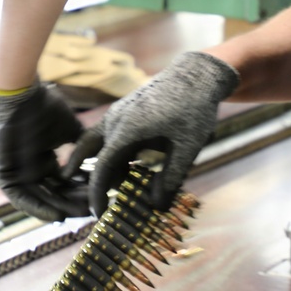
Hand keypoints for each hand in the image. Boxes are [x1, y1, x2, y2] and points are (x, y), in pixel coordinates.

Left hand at [0, 80, 89, 221]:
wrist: (19, 93)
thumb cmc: (42, 105)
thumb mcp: (69, 129)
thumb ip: (82, 145)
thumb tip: (101, 155)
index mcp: (41, 160)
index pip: (61, 183)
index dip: (79, 192)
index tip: (98, 199)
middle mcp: (27, 170)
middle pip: (52, 194)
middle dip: (72, 204)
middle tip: (92, 213)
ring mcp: (13, 174)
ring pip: (39, 198)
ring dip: (59, 208)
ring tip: (79, 216)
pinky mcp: (1, 177)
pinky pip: (19, 199)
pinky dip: (38, 208)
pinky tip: (57, 214)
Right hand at [64, 51, 239, 216]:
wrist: (196, 76)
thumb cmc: (194, 111)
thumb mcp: (187, 148)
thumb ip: (170, 178)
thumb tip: (156, 207)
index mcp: (127, 130)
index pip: (102, 168)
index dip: (97, 194)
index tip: (97, 215)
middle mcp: (115, 120)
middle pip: (95, 156)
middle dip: (96, 180)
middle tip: (101, 199)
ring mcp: (117, 113)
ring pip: (99, 146)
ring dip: (109, 167)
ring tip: (125, 186)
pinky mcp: (123, 111)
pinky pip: (109, 136)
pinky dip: (114, 154)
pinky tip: (132, 166)